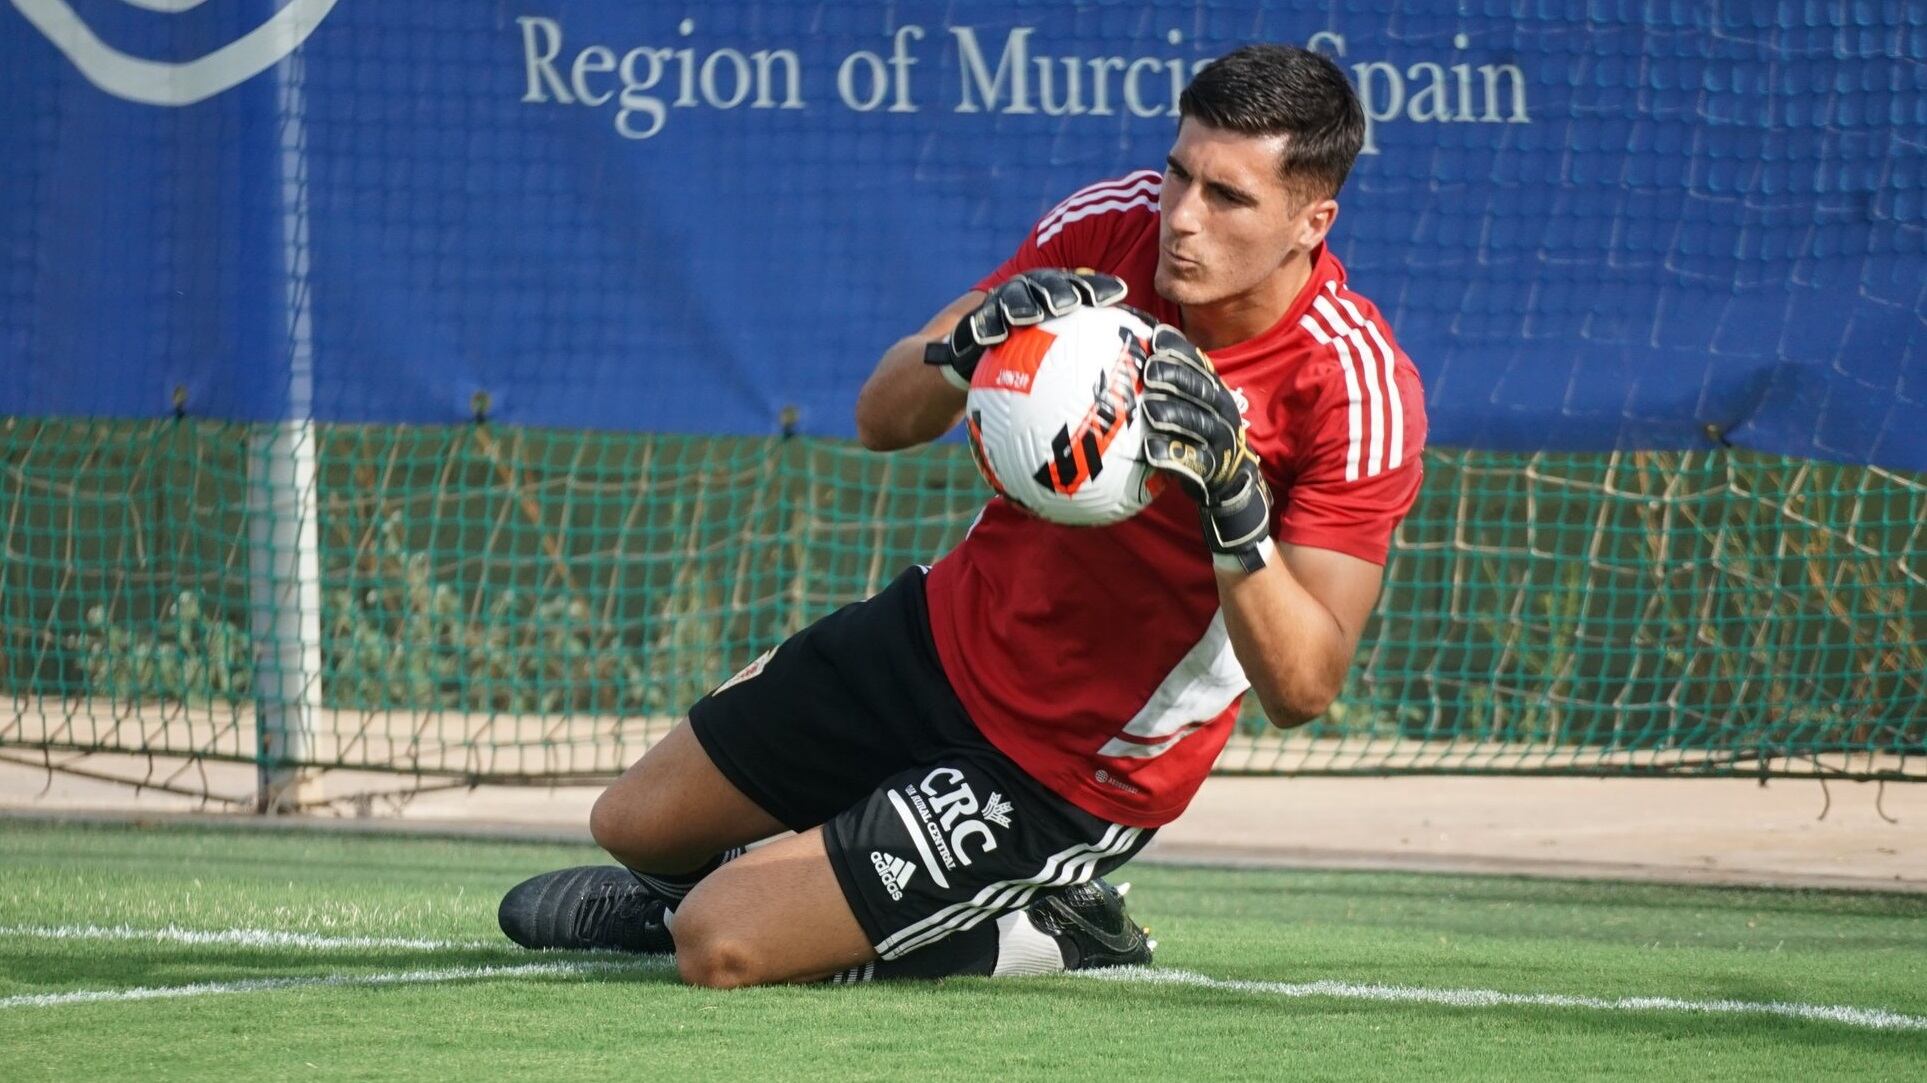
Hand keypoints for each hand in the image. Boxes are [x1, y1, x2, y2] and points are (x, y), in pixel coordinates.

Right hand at [922, 269, 1126, 389]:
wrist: (960, 367)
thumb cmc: (1016, 370)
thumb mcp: (1049, 365)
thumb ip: (1079, 360)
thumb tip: (1125, 378)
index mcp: (1048, 301)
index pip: (1077, 289)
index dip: (1096, 288)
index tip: (1119, 294)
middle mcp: (1024, 297)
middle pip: (1045, 286)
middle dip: (1059, 290)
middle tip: (1072, 302)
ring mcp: (998, 307)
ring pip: (1011, 299)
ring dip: (1022, 304)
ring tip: (1030, 316)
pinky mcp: (972, 324)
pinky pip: (979, 325)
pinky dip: (986, 329)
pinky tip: (993, 339)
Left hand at [1139, 324, 1273, 572]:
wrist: (1230, 490)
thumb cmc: (1197, 445)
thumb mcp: (1186, 414)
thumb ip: (1165, 391)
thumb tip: (1124, 364)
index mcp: (1216, 395)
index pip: (1199, 365)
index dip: (1179, 350)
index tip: (1155, 336)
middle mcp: (1224, 415)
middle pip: (1202, 391)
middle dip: (1177, 376)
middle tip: (1150, 367)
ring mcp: (1223, 444)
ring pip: (1200, 424)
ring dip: (1174, 413)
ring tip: (1148, 406)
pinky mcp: (1215, 472)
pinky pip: (1195, 463)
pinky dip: (1173, 456)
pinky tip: (1150, 451)